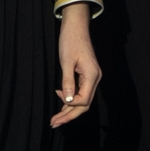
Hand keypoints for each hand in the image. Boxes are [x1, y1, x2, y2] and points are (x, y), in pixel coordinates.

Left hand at [52, 4, 101, 128]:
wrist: (76, 27)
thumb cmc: (70, 41)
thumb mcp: (66, 61)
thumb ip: (68, 81)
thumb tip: (69, 100)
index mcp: (92, 75)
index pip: (84, 100)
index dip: (70, 103)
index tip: (58, 93)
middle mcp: (95, 79)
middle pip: (85, 104)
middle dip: (69, 115)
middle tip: (54, 123)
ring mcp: (92, 78)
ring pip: (83, 100)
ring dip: (70, 110)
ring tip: (56, 120)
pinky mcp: (87, 76)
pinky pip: (81, 93)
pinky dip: (72, 101)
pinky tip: (62, 106)